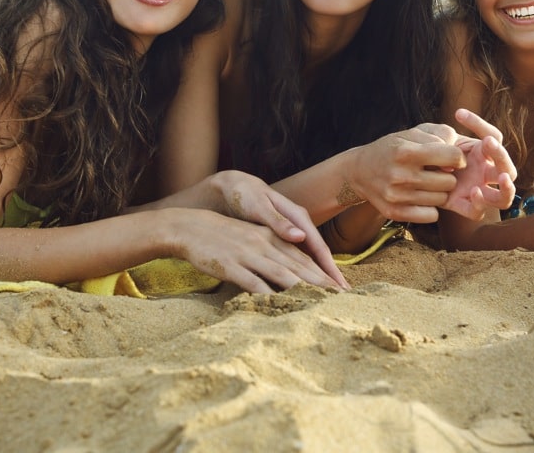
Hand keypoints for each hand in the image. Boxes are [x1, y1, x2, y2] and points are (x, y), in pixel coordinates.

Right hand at [174, 208, 347, 293]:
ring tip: (322, 301)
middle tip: (342, 297)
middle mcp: (264, 245)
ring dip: (304, 288)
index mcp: (272, 238)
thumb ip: (273, 251)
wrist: (191, 228)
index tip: (341, 286)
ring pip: (282, 273)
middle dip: (323, 282)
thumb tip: (293, 270)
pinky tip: (281, 305)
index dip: (324, 272)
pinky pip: (253, 283)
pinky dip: (268, 294)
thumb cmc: (224, 236)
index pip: (304, 257)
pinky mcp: (231, 266)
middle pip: (299, 266)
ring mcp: (248, 255)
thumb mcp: (253, 238)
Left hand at [205, 171, 349, 289]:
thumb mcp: (258, 206)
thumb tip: (301, 236)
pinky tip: (305, 285)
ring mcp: (291, 231)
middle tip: (343, 297)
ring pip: (309, 257)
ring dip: (318, 275)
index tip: (340, 286)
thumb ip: (278, 222)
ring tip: (329, 295)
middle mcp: (298, 225)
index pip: (319, 247)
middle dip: (330, 275)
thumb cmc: (243, 194)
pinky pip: (296, 258)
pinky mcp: (281, 238)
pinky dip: (303, 272)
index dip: (330, 268)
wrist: (230, 186)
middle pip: (319, 254)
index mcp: (297, 216)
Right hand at [346, 123, 467, 223]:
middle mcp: (401, 175)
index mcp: (406, 151)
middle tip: (435, 172)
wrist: (359, 171)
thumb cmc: (392, 149)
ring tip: (425, 183)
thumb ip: (440, 136)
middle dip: (447, 175)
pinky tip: (420, 197)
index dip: (458, 157)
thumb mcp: (412, 133)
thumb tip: (459, 158)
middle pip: (450, 182)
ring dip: (438, 191)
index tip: (451, 158)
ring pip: (441, 199)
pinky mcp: (395, 213)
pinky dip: (430, 207)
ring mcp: (397, 196)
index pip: (452, 157)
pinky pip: (432, 216)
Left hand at [441, 109, 516, 219]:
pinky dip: (481, 203)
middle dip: (502, 155)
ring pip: (504, 197)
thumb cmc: (430, 153)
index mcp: (482, 153)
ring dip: (507, 188)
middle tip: (488, 143)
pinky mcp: (464, 206)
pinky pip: (478, 212)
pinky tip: (474, 191)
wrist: (414, 176)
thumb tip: (450, 143)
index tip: (458, 113)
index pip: (492, 136)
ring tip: (501, 177)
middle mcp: (484, 173)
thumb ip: (443, 140)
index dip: (479, 124)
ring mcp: (477, 190)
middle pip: (507, 168)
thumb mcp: (437, 141)